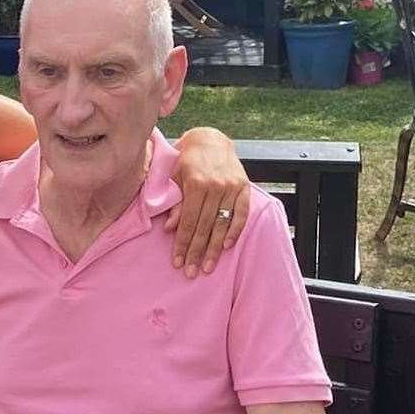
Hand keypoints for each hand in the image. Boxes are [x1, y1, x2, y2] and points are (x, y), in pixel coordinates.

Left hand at [166, 128, 249, 276]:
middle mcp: (216, 186)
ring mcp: (232, 187)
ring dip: (215, 248)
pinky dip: (235, 231)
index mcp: (196, 183)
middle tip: (191, 273)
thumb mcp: (174, 177)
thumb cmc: (186, 161)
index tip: (178, 262)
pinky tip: (226, 247)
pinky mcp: (244, 188)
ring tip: (208, 267)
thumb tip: (170, 228)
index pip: (189, 222)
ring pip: (222, 224)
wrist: (210, 140)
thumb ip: (174, 203)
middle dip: (197, 252)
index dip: (183, 244)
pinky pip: (241, 214)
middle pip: (205, 227)